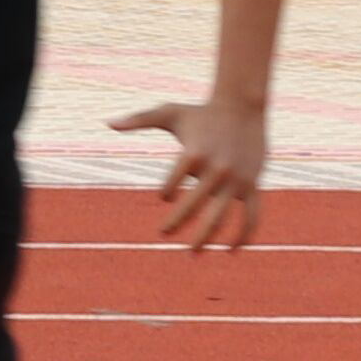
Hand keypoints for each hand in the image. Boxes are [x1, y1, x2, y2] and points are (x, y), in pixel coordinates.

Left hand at [110, 93, 266, 248]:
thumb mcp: (169, 113)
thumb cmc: (201, 113)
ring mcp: (236, 180)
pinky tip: (231, 250)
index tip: (166, 196)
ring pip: (222, 217)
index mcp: (193, 155)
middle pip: (194, 207)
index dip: (166, 193)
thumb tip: (107, 123)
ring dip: (207, 238)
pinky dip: (244, 235)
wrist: (243, 107)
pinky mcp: (252, 185)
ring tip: (193, 253)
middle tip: (163, 233)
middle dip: (176, 223)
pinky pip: (252, 216)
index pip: (171, 185)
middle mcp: (215, 171)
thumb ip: (138, 120)